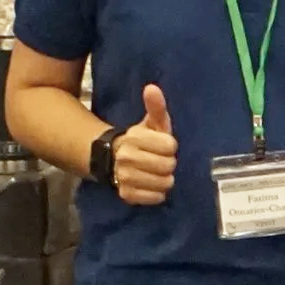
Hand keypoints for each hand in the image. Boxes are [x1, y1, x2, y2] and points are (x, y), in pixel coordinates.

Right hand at [112, 82, 176, 205]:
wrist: (114, 160)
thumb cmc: (142, 140)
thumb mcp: (151, 122)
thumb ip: (155, 106)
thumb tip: (152, 87)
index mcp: (134, 137)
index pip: (170, 146)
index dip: (170, 146)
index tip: (163, 145)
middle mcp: (126, 157)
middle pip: (168, 166)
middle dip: (169, 163)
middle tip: (160, 160)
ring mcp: (125, 177)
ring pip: (164, 183)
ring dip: (165, 179)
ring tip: (156, 173)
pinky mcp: (126, 195)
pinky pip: (156, 197)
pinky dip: (157, 193)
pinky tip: (151, 185)